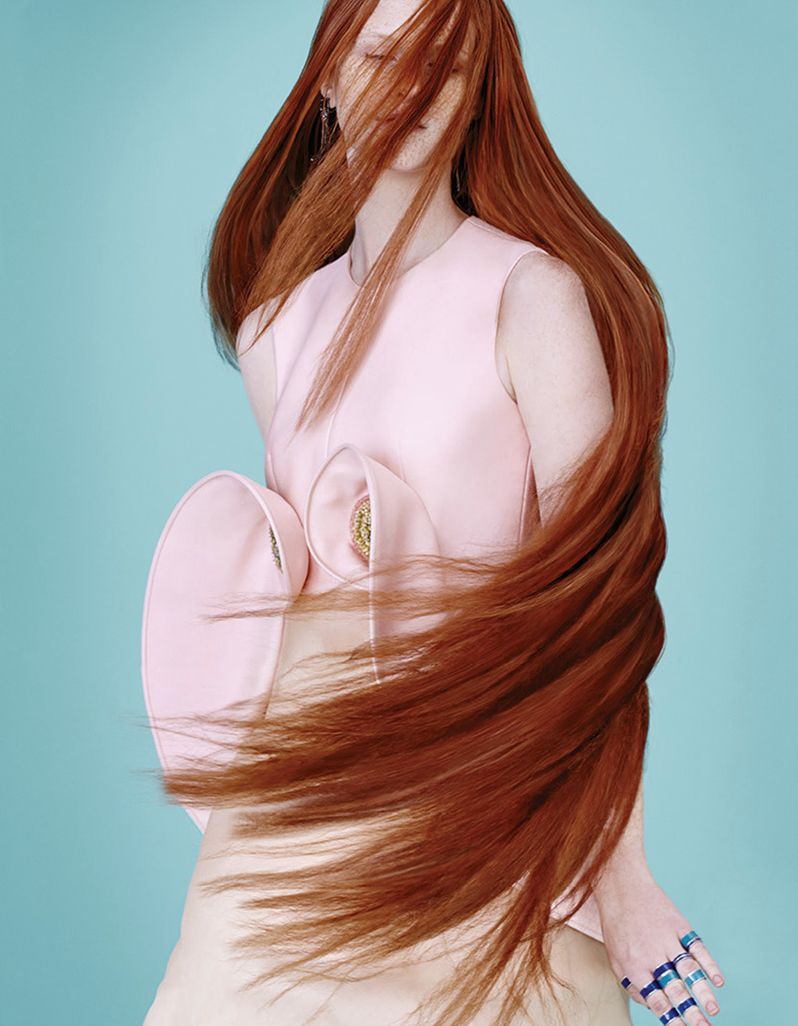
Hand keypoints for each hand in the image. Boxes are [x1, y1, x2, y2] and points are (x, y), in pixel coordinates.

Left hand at [594, 862, 724, 1024]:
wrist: (621, 886)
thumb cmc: (617, 926)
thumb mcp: (615, 957)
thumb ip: (633, 985)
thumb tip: (654, 1008)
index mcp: (634, 967)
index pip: (657, 1001)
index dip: (672, 1019)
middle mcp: (652, 956)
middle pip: (676, 990)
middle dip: (692, 1013)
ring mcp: (667, 939)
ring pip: (689, 971)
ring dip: (703, 992)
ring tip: (713, 1010)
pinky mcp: (678, 925)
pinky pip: (697, 947)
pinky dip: (709, 964)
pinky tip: (718, 980)